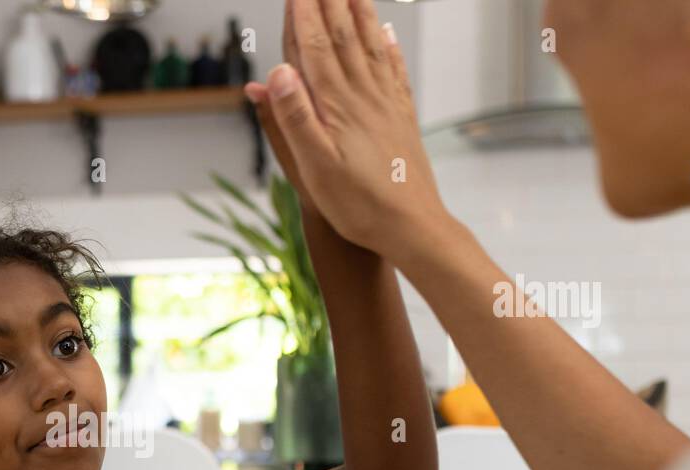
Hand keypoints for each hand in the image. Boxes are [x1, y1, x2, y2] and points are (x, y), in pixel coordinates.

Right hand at [249, 0, 452, 262]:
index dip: (302, 14)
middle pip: (343, 37)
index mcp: (337, 106)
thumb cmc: (360, 205)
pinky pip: (395, 72)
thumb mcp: (315, 168)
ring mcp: (387, 105)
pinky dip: (389, 47)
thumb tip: (276, 74)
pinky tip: (388, 34)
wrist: (413, 227)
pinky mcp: (402, 119)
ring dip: (358, 12)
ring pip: (371, 46)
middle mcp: (364, 96)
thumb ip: (295, 118)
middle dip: (329, 1)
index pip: (313, 49)